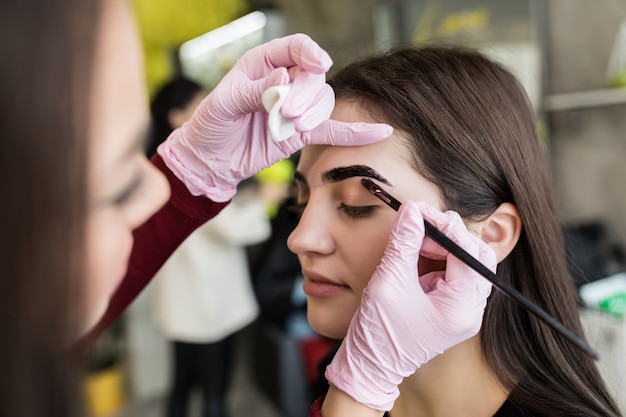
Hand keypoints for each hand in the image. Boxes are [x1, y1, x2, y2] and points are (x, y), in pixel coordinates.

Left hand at [158, 34, 391, 201]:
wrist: (211, 160)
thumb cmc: (211, 125)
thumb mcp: (224, 103)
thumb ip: (255, 90)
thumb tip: (283, 79)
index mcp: (264, 63)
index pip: (296, 48)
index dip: (310, 53)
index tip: (319, 64)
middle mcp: (285, 82)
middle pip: (314, 77)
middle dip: (306, 93)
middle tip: (286, 111)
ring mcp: (296, 108)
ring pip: (323, 101)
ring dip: (314, 113)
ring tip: (292, 126)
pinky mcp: (301, 133)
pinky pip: (332, 129)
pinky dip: (353, 132)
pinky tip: (378, 131)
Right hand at [325, 201, 494, 410]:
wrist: (370, 366)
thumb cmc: (378, 333)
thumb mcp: (388, 282)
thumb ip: (404, 243)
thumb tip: (412, 211)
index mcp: (460, 308)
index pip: (466, 252)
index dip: (443, 226)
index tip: (418, 210)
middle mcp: (470, 311)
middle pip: (476, 256)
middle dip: (449, 235)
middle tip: (420, 223)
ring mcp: (462, 311)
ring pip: (466, 263)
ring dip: (443, 245)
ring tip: (415, 239)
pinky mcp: (450, 309)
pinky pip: (453, 274)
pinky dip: (438, 258)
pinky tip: (416, 254)